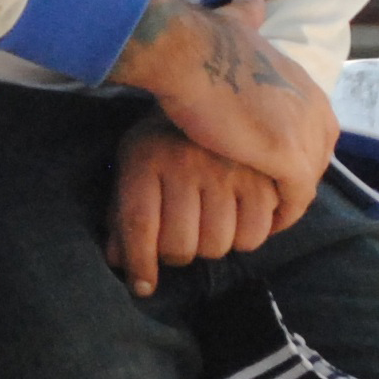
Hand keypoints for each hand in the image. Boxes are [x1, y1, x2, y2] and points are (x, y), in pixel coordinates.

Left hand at [101, 116, 298, 295]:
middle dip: (176, 255)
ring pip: (219, 244)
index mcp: (145, 159)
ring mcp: (224, 170)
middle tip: (179, 242)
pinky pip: (255, 233)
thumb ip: (122, 213)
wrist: (213, 91)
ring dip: (211, 247)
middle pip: (181, 244)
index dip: (140, 264)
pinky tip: (236, 221)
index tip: (142, 286)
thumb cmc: (164, 140)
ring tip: (207, 227)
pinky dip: (246, 238)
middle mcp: (184, 164)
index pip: (139, 225)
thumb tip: (117, 262)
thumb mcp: (133, 165)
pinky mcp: (261, 176)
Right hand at [105, 0, 336, 213]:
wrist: (189, 54)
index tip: (266, 162)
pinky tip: (266, 226)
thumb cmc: (204, 39)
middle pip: (316, 156)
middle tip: (266, 196)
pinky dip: (284, 215)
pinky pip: (296, 200)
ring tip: (264, 217)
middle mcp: (316, 108)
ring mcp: (307, 136)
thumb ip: (248, 12)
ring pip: (307, 181)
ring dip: (289, 201)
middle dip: (295, 176)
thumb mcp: (238, 21)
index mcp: (305, 82)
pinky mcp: (291, 161)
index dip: (292, 146)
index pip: (314, 127)